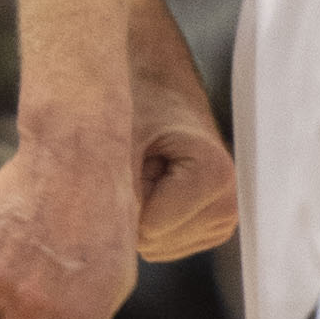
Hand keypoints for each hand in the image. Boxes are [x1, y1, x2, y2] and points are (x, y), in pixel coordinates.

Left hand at [128, 0, 236, 259]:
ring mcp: (222, 217)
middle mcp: (229, 203)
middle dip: (130, 203)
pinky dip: (144, 213)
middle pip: (150, 242)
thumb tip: (90, 249)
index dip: (123, 196)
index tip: (131, 153)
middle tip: (135, 156)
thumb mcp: (114, 134)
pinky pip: (158, 244)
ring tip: (144, 162)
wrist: (152, 69)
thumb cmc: (132, 91)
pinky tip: (150, 176)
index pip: (145, 231)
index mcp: (215, 175)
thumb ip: (109, 190)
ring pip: (152, 246)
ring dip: (136, 208)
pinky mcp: (208, 224)